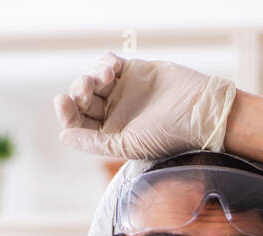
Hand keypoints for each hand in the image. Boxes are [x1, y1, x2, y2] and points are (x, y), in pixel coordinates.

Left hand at [52, 52, 236, 158]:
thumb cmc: (168, 135)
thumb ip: (93, 142)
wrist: (200, 111)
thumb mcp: (127, 145)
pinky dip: (105, 62)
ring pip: (93, 80)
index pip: (78, 124)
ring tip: (106, 76)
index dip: (67, 112)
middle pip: (82, 100)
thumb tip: (63, 136)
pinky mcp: (134, 72)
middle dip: (80, 91)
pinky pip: (108, 63)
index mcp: (111, 135)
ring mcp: (123, 92)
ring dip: (92, 75)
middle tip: (88, 87)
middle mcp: (115, 114)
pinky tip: (114, 68)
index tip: (62, 101)